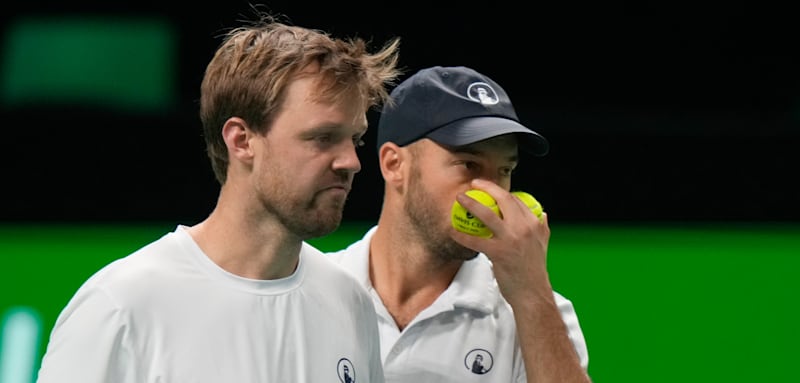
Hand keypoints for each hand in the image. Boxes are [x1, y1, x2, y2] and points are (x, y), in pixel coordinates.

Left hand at [449, 179, 552, 304]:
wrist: (532, 293)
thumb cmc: (535, 271)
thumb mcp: (543, 244)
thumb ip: (542, 227)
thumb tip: (542, 214)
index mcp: (534, 223)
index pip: (516, 200)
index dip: (501, 191)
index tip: (490, 188)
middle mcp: (524, 227)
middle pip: (503, 199)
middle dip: (486, 187)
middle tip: (474, 184)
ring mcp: (511, 239)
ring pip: (487, 214)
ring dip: (471, 203)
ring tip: (460, 199)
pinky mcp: (498, 253)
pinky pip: (475, 240)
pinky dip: (461, 235)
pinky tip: (453, 231)